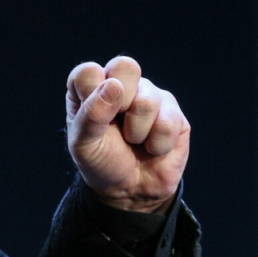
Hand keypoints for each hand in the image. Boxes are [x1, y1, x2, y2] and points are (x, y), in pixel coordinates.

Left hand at [65, 56, 189, 212]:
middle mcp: (122, 84)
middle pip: (125, 66)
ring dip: (136, 132)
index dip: (92, 95)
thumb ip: (91, 115)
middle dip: (120, 101)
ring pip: (147, 101)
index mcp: (91, 87)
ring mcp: (150, 95)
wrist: (131, 190)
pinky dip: (157, 144)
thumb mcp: (83, 145)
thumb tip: (114, 85)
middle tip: (116, 124)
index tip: (92, 118)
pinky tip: (152, 148)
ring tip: (133, 141)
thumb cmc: (101, 161)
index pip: (88, 71)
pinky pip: (168, 122)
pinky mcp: (174, 112)